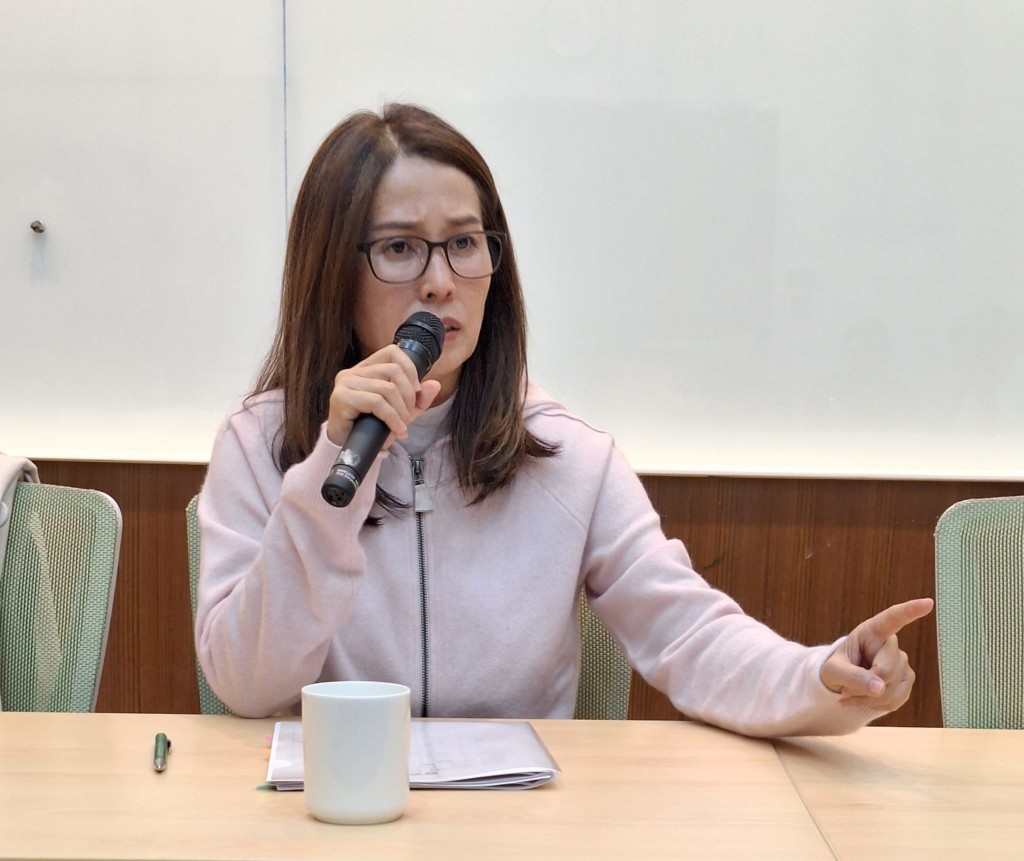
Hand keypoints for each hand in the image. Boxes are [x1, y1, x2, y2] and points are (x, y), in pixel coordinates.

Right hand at [326, 344, 441, 447]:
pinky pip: (376, 402)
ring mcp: (346, 383)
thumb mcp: (402, 412)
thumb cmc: (372, 427)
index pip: (392, 352)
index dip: (410, 369)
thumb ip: (419, 399)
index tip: (417, 391)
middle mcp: (353, 371)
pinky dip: (392, 417)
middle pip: (393, 370)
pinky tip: (396, 429)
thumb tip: (435, 385)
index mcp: (366, 368)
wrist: (350, 448)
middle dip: (408, 395)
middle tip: (408, 416)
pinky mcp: (341, 397)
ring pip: (387, 388)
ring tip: (402, 426)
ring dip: (401, 411)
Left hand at [819, 597, 933, 711]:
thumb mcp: (834, 671)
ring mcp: (903, 664)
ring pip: (892, 689)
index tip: (928, 603)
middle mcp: (891, 646)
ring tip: (853, 692)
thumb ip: (852, 677)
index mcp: (872, 631)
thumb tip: (879, 688)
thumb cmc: (836, 668)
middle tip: (846, 686)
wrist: (841, 683)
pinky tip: (864, 699)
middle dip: (865, 685)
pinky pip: (895, 701)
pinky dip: (876, 706)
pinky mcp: (906, 682)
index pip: (892, 618)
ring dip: (868, 699)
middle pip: (886, 670)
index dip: (910, 611)